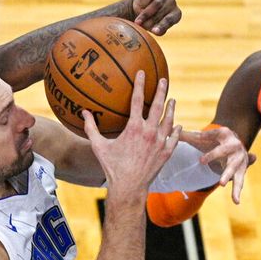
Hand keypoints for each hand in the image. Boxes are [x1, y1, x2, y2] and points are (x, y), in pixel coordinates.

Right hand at [83, 71, 180, 199]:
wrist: (129, 186)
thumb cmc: (112, 166)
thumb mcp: (98, 146)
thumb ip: (91, 128)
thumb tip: (83, 113)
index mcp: (134, 127)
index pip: (137, 100)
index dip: (140, 85)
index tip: (142, 73)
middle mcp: (149, 132)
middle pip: (158, 106)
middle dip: (161, 91)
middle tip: (163, 80)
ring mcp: (160, 142)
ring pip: (169, 120)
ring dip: (170, 108)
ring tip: (172, 100)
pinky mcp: (166, 152)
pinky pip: (175, 137)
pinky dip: (177, 130)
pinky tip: (178, 125)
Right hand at [130, 0, 181, 34]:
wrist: (134, 11)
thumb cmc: (146, 22)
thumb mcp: (151, 27)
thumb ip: (156, 29)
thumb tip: (156, 30)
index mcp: (175, 14)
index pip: (172, 19)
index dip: (163, 25)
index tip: (154, 31)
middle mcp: (172, 3)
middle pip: (163, 12)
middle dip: (151, 21)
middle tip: (142, 26)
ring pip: (158, 4)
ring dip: (146, 14)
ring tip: (137, 22)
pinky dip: (143, 5)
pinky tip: (138, 9)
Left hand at [178, 127, 254, 203]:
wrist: (235, 145)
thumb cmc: (214, 140)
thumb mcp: (202, 137)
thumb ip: (187, 135)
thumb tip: (169, 131)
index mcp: (224, 133)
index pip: (214, 133)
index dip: (206, 135)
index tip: (198, 136)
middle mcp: (233, 145)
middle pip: (224, 150)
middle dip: (214, 155)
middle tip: (201, 161)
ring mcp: (239, 159)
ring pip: (233, 167)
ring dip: (227, 175)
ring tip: (221, 183)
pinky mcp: (241, 170)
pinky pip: (239, 181)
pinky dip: (237, 192)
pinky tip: (236, 201)